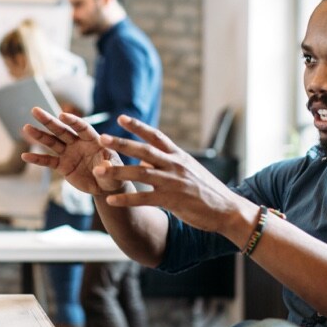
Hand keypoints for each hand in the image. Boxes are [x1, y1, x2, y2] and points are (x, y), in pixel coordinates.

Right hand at [21, 107, 123, 195]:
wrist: (105, 186)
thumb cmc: (114, 175)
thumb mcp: (115, 173)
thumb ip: (108, 168)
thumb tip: (102, 167)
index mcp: (93, 140)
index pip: (82, 127)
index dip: (72, 121)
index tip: (62, 115)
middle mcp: (78, 143)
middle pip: (62, 130)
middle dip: (49, 121)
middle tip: (35, 110)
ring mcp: (69, 153)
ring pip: (53, 142)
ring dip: (40, 135)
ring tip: (26, 127)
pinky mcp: (62, 165)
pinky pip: (49, 161)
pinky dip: (38, 159)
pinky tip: (25, 156)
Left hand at [93, 115, 245, 235]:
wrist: (227, 209)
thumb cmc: (207, 190)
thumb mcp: (189, 169)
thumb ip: (169, 162)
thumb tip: (146, 156)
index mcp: (179, 155)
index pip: (156, 135)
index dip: (138, 126)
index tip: (121, 117)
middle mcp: (175, 165)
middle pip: (144, 150)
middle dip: (122, 143)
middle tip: (101, 138)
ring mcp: (173, 182)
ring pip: (140, 173)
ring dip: (118, 171)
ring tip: (98, 170)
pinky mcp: (172, 200)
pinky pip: (144, 198)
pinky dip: (126, 199)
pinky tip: (111, 200)